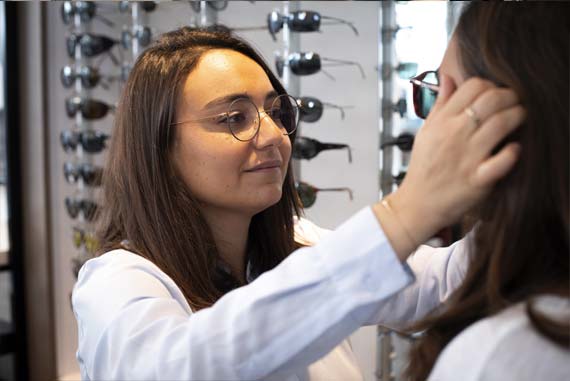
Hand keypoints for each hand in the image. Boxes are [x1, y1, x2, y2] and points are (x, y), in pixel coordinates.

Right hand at [375, 75, 524, 259]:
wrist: (417, 203)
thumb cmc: (424, 168)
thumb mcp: (425, 131)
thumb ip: (439, 104)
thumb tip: (448, 78)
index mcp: (442, 121)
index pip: (472, 86)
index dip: (489, 86)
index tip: (493, 95)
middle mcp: (455, 135)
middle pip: (491, 100)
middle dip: (510, 96)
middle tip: (513, 104)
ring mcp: (467, 157)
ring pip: (501, 124)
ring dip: (517, 117)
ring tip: (519, 120)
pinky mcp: (477, 180)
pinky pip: (502, 161)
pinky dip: (512, 153)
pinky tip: (513, 149)